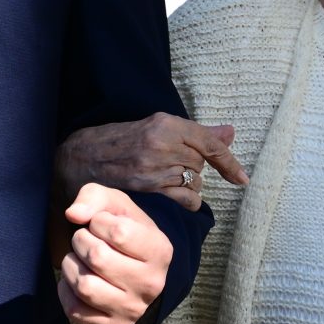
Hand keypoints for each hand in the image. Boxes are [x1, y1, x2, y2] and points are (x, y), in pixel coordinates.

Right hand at [53, 113, 244, 210]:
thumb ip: (196, 133)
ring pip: (193, 182)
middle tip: (170, 165)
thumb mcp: (156, 127)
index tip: (242, 179)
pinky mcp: (147, 187)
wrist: (81, 157)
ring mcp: (154, 166)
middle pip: (200, 164)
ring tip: (164, 179)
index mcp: (166, 123)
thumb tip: (230, 132)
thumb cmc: (119, 140)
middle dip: (192, 168)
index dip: (229, 162)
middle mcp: (162, 142)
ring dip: (186, 184)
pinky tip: (173, 196)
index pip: (210, 143)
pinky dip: (185, 201)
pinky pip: (184, 199)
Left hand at [57, 184, 173, 323]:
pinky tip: (76, 279)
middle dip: (81, 241)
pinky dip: (66, 290)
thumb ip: (94, 197)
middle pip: (98, 257)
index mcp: (160, 250)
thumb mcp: (115, 205)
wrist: (132, 267)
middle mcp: (152, 284)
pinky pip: (75, 310)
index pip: (119, 232)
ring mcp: (134, 309)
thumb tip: (73, 214)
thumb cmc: (122, 231)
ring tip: (79, 259)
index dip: (99, 222)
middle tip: (84, 240)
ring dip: (71, 266)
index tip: (101, 224)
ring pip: (85, 286)